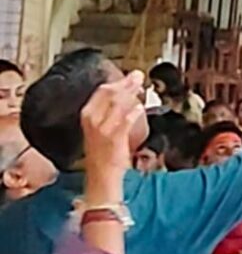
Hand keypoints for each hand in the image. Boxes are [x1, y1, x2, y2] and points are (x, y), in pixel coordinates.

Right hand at [82, 71, 143, 197]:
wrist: (101, 177)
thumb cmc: (103, 153)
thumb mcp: (101, 127)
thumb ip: (111, 110)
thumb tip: (127, 92)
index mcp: (87, 115)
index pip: (101, 90)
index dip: (117, 81)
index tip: (129, 75)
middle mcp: (92, 120)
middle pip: (110, 93)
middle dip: (126, 82)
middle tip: (138, 75)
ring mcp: (102, 129)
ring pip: (117, 103)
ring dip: (131, 92)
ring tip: (142, 87)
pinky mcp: (113, 139)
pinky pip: (125, 121)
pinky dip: (133, 112)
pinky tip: (140, 107)